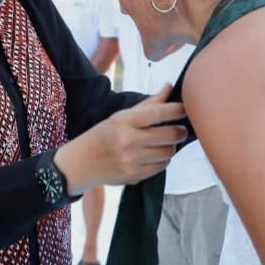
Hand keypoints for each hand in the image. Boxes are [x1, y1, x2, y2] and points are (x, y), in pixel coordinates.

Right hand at [54, 84, 186, 193]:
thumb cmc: (103, 135)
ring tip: (166, 142)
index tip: (184, 108)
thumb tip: (169, 87)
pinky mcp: (134, 176)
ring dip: (171, 146)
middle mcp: (128, 140)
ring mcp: (131, 160)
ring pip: (168, 152)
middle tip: (181, 129)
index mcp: (123, 121)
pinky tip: (156, 155)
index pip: (157, 113)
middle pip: (169, 135)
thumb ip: (147, 104)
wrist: (81, 164)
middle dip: (180, 131)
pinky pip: (161, 167)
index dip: (175, 110)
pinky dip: (163, 160)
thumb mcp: (120, 116)